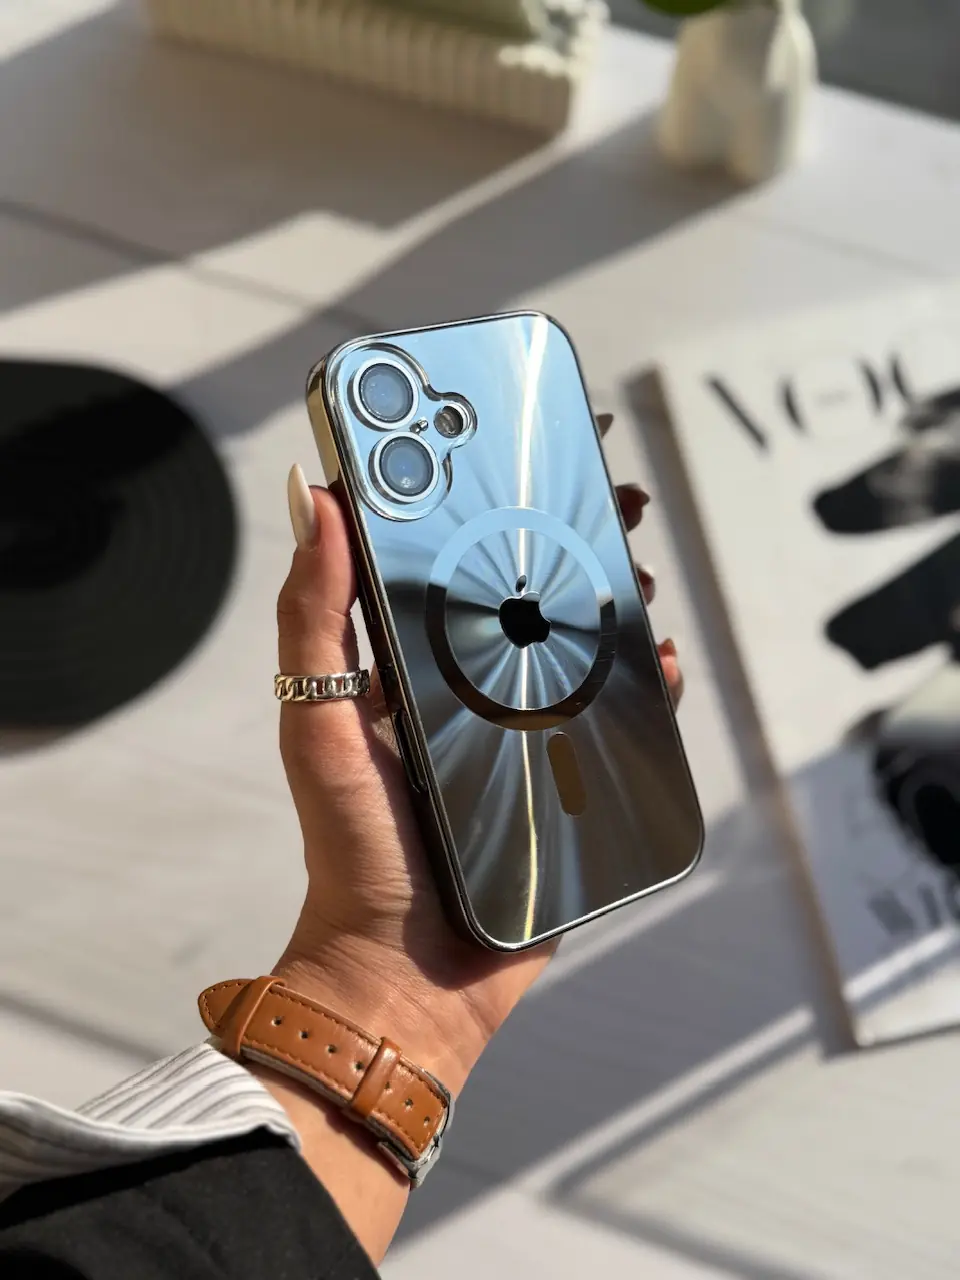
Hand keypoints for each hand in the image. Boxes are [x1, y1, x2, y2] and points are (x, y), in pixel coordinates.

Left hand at [272, 412, 683, 1100]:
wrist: (404, 972)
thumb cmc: (352, 846)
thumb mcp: (316, 716)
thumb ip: (312, 611)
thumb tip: (314, 498)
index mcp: (410, 662)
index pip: (452, 559)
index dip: (487, 496)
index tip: (522, 442)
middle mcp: (470, 690)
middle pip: (531, 590)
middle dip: (575, 533)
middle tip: (612, 490)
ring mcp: (524, 734)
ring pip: (583, 646)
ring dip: (615, 597)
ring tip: (635, 565)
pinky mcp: (568, 782)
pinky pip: (618, 719)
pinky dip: (644, 685)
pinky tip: (656, 659)